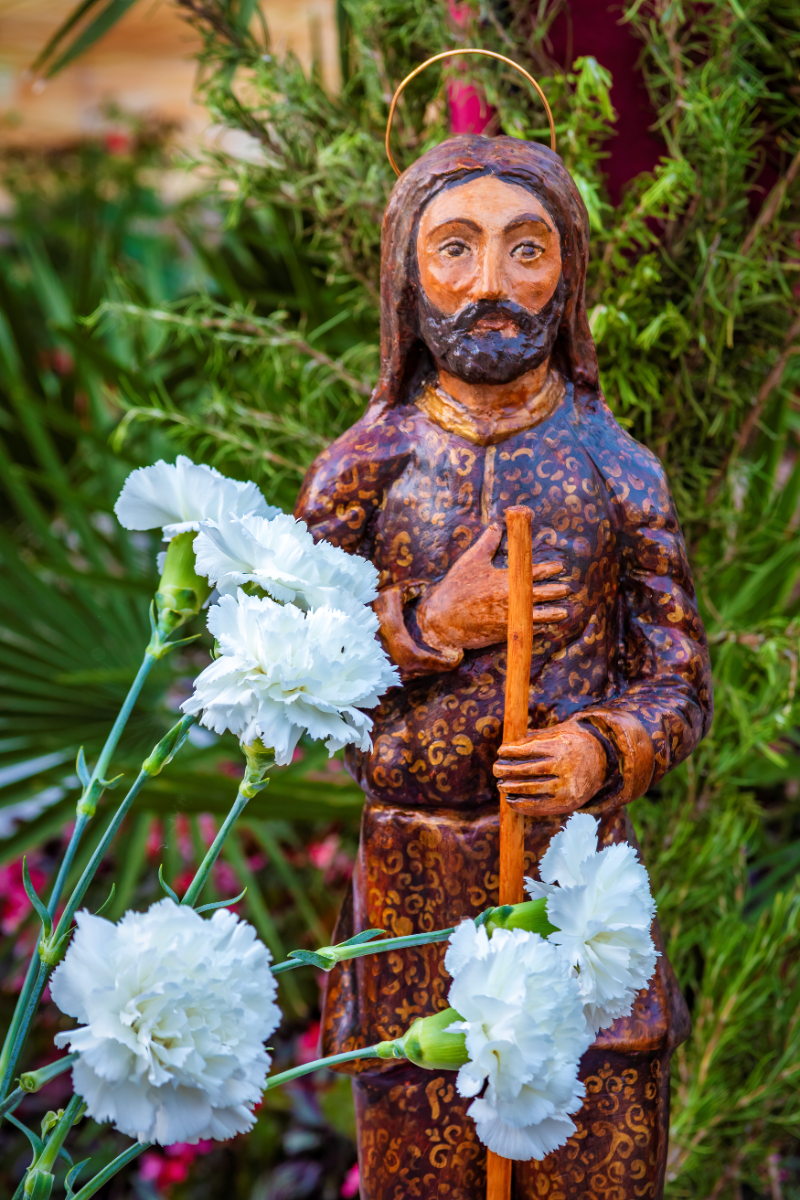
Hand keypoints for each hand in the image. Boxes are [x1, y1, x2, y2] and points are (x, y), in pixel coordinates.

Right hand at [416, 523, 569, 653]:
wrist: (443, 620)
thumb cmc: (456, 588)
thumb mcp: (471, 561)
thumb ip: (487, 543)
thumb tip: (496, 525)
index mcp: (505, 579)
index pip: (533, 572)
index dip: (549, 569)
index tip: (559, 567)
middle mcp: (511, 599)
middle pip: (541, 594)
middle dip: (556, 591)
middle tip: (567, 589)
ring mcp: (509, 617)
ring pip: (538, 615)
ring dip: (553, 613)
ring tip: (563, 612)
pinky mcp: (504, 632)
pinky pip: (527, 630)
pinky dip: (538, 628)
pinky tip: (545, 626)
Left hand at [492, 718, 606, 816]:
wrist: (604, 762)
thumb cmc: (574, 743)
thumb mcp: (559, 732)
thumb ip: (535, 737)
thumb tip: (508, 746)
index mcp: (561, 747)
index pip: (529, 749)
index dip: (511, 751)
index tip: (501, 751)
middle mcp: (564, 768)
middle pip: (527, 770)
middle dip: (507, 770)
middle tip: (496, 769)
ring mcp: (566, 788)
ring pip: (531, 790)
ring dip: (512, 789)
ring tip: (501, 786)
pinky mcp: (566, 804)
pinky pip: (539, 807)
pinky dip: (522, 805)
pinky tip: (511, 801)